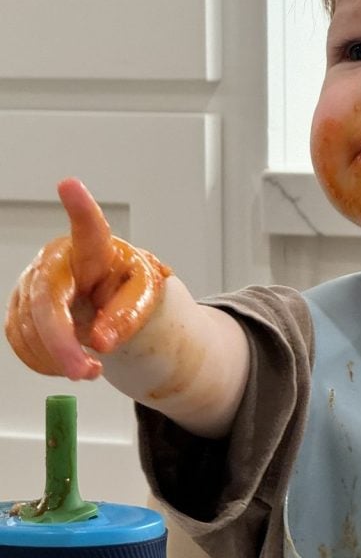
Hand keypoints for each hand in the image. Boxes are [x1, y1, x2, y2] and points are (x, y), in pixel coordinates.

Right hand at [5, 178, 170, 379]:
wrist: (110, 297)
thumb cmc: (127, 286)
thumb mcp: (145, 296)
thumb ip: (129, 316)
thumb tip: (101, 341)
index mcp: (94, 248)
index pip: (89, 228)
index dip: (80, 209)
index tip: (70, 186)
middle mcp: (56, 260)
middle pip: (46, 301)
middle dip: (62, 343)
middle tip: (87, 372)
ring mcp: (31, 283)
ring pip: (29, 328)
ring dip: (58, 358)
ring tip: (89, 368)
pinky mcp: (19, 308)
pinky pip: (21, 342)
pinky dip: (44, 362)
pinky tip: (64, 362)